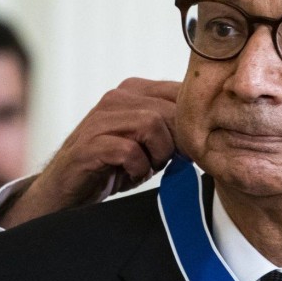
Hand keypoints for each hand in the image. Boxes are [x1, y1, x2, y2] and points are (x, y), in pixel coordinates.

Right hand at [0, 78, 179, 227]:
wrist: (68, 189)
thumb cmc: (115, 165)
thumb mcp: (151, 143)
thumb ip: (175, 129)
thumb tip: (213, 128)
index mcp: (135, 91)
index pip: (181, 93)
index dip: (193, 124)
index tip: (189, 149)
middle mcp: (117, 98)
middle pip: (171, 110)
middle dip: (177, 143)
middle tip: (166, 162)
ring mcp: (101, 119)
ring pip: (153, 125)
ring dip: (157, 154)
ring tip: (145, 167)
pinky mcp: (89, 144)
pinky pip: (129, 150)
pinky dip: (137, 168)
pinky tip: (129, 174)